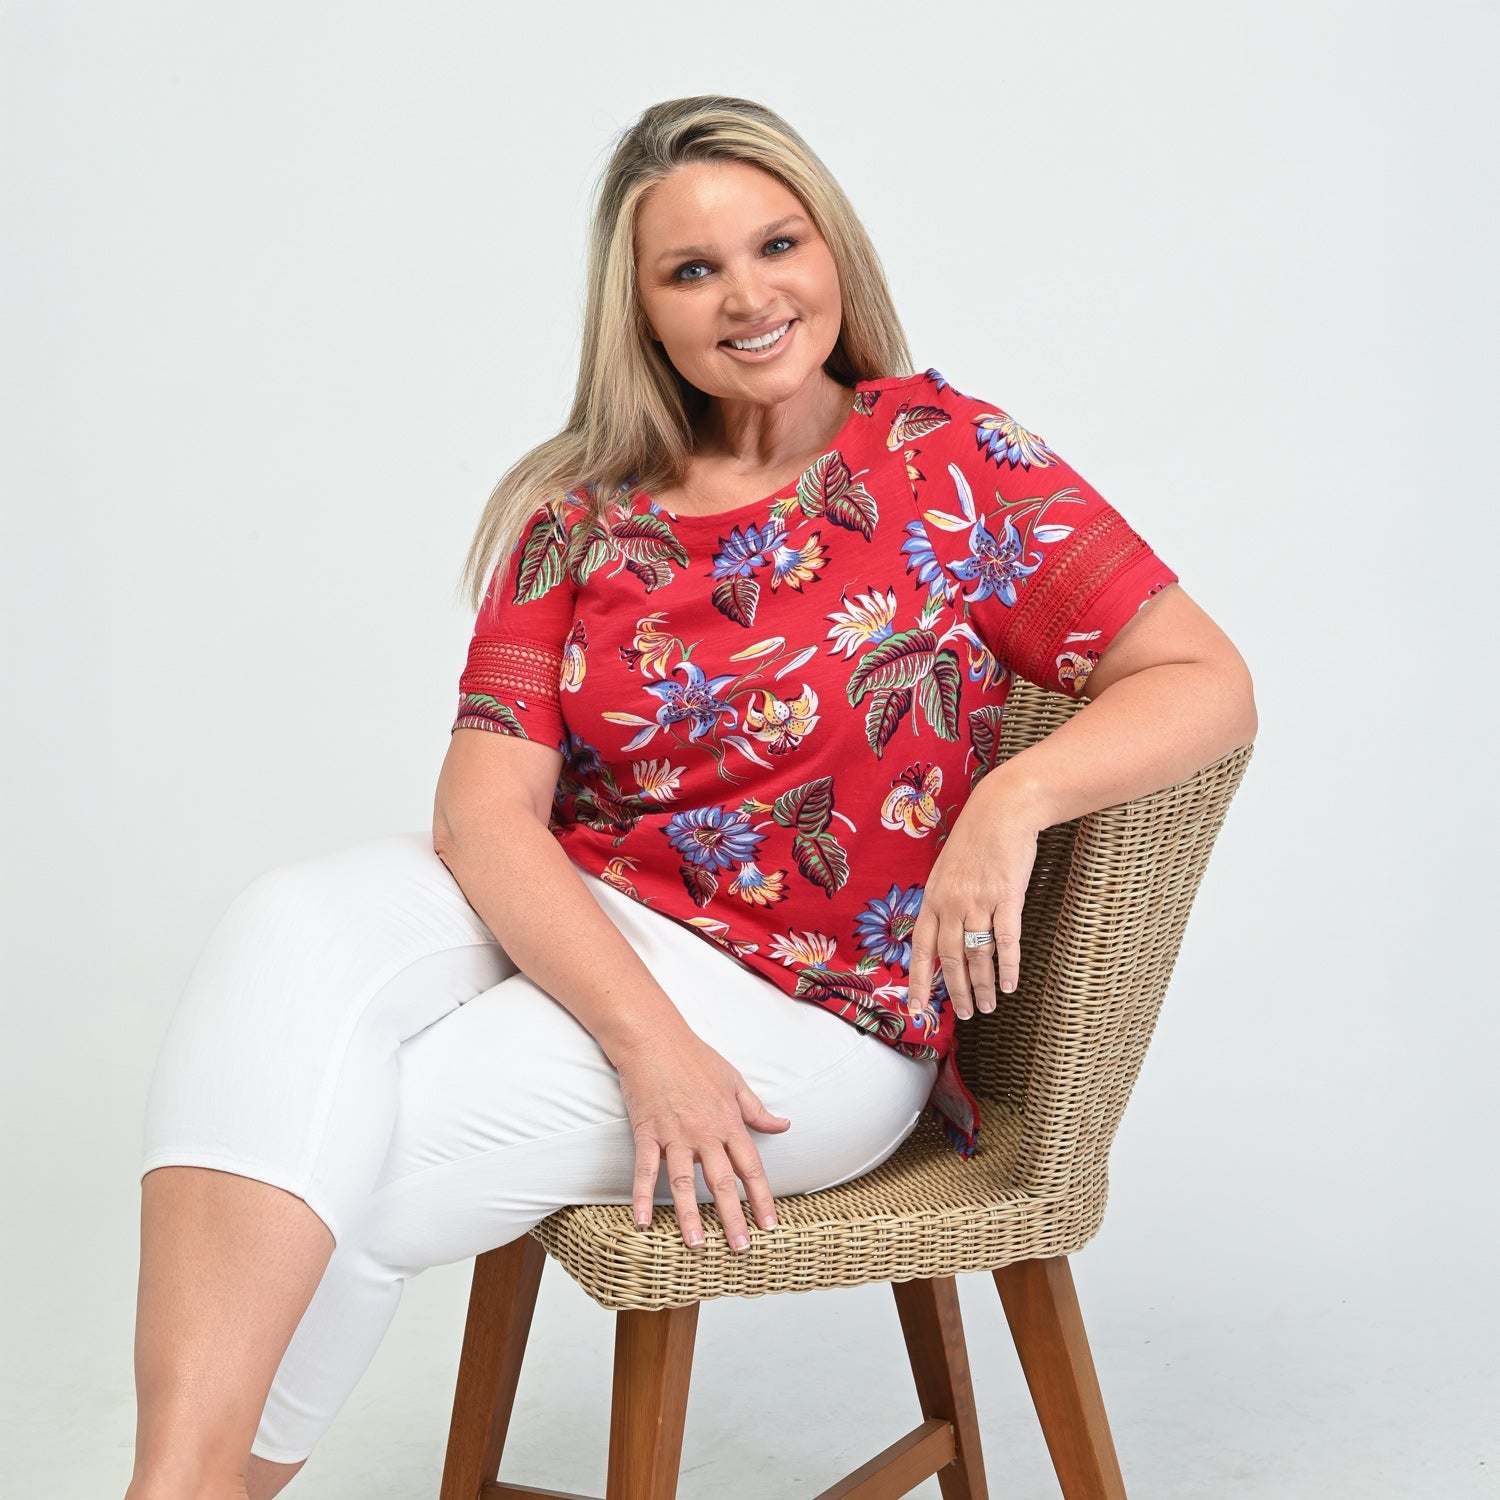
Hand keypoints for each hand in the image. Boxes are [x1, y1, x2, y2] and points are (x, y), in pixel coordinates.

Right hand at [612, 1025, 789, 1250]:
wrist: (655, 1038)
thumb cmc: (695, 1057)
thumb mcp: (735, 1081)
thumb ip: (757, 1110)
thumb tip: (784, 1125)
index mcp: (729, 1122)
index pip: (750, 1168)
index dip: (762, 1198)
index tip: (770, 1226)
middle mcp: (705, 1133)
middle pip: (722, 1182)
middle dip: (733, 1217)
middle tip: (741, 1248)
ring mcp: (675, 1134)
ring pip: (685, 1182)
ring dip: (690, 1216)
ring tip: (697, 1245)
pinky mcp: (648, 1132)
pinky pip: (645, 1170)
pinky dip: (642, 1197)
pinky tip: (643, 1223)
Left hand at [907, 780, 1040, 1020]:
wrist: (1002, 810)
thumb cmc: (975, 842)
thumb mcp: (946, 871)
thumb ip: (942, 903)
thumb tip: (941, 937)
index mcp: (932, 898)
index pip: (921, 948)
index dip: (919, 980)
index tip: (917, 1008)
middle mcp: (951, 903)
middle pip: (950, 958)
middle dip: (957, 992)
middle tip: (967, 1014)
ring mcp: (979, 900)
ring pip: (977, 954)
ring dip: (983, 985)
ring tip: (989, 1006)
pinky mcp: (1007, 897)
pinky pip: (1006, 940)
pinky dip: (1009, 966)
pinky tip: (1011, 984)